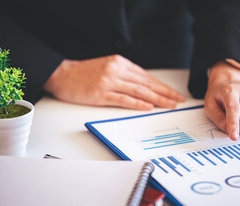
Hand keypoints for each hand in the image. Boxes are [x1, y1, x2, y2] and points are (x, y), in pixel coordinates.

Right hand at [44, 55, 184, 109]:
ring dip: (156, 99)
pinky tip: (148, 107)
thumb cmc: (85, 73)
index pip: (146, 76)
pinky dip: (137, 103)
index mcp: (120, 63)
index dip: (162, 86)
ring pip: (139, 91)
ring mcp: (108, 82)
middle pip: (146, 83)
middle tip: (178, 100)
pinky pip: (123, 99)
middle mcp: (116, 70)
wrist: (62, 74)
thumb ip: (125, 75)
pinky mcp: (100, 94)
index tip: (173, 93)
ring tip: (169, 105)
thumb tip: (145, 87)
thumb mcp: (108, 67)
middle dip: (165, 93)